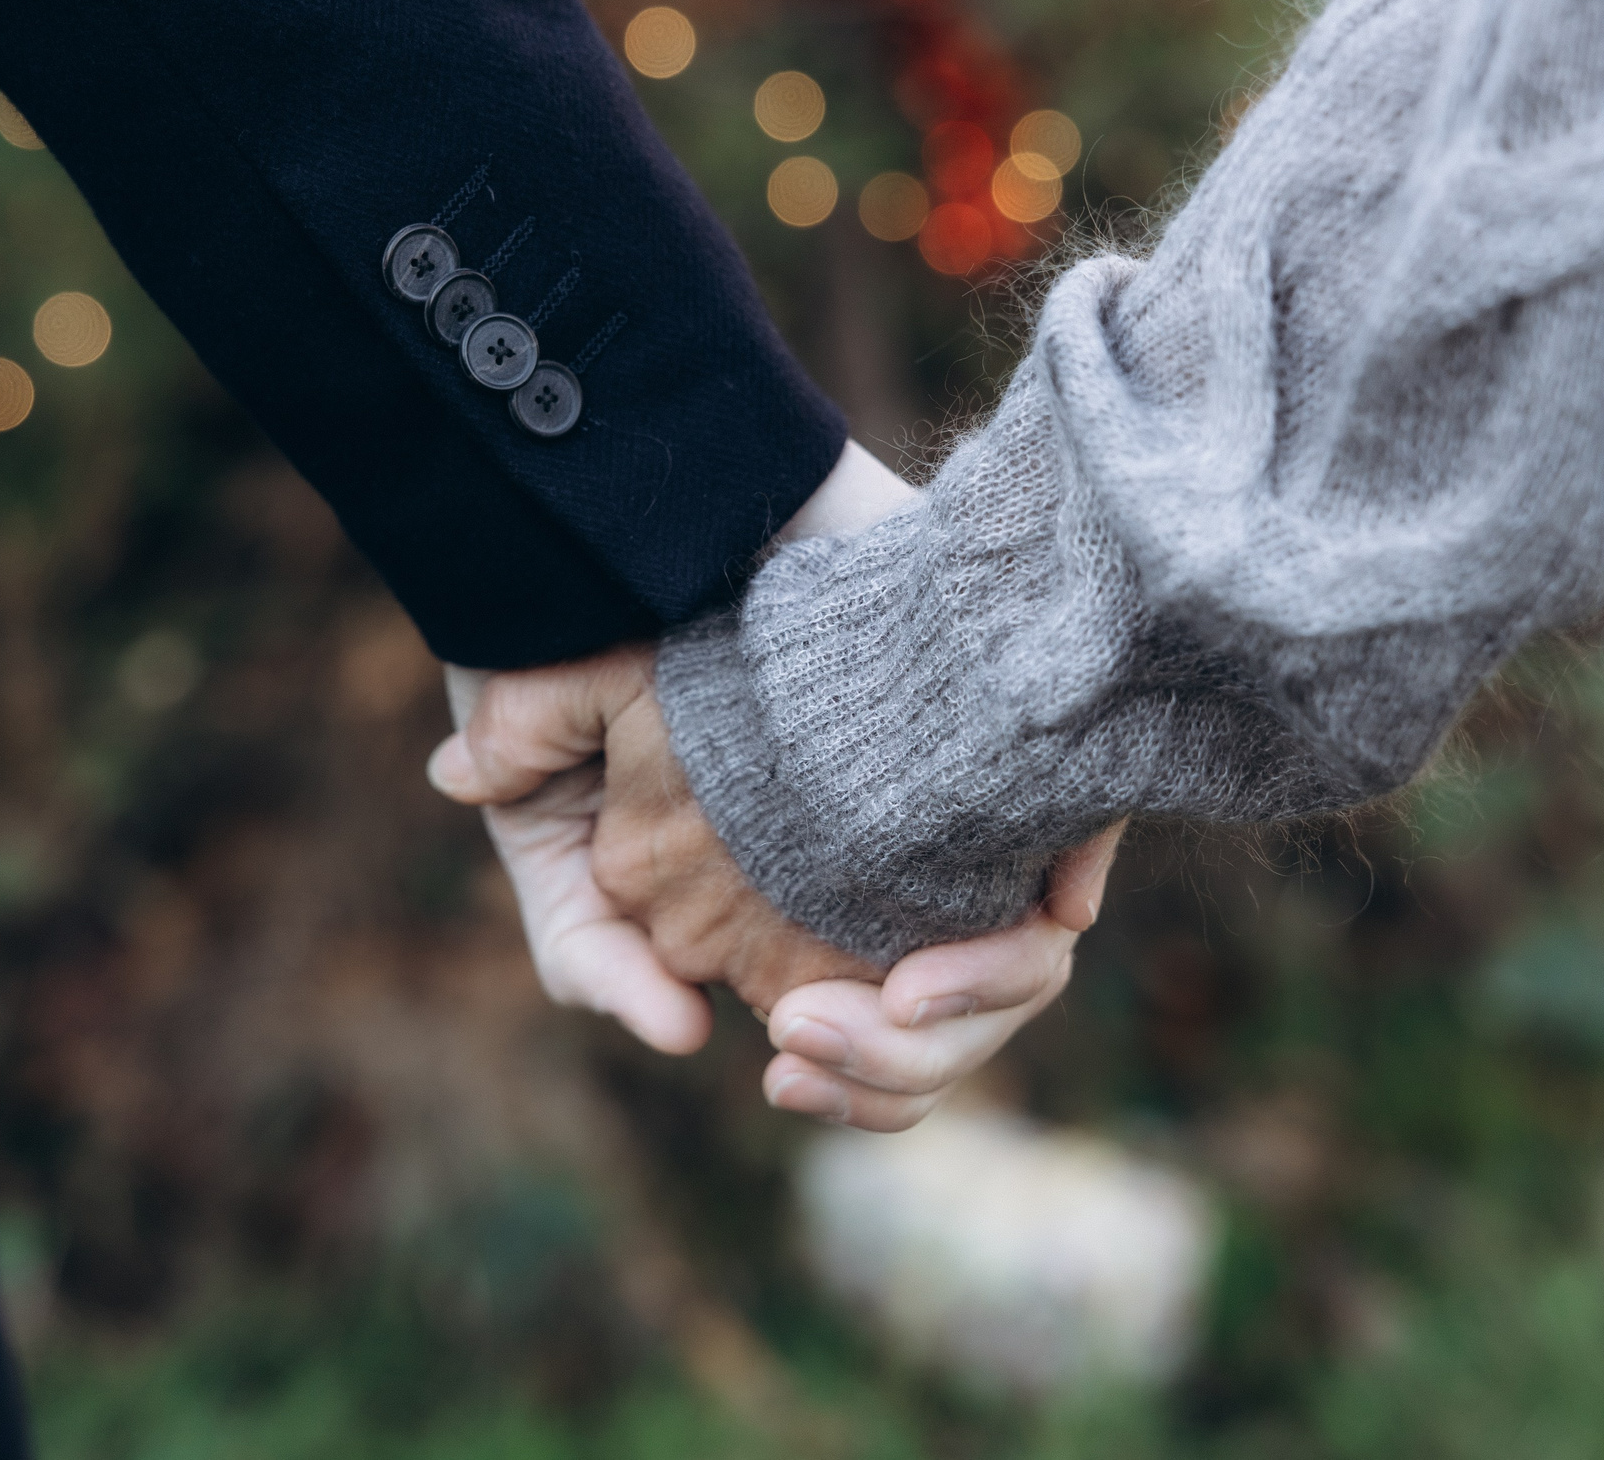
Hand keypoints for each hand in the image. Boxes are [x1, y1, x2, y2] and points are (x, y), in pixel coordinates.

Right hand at [430, 647, 1126, 1129]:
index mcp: (790, 910)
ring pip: (1009, 986)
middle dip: (891, 1072)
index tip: (784, 1069)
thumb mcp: (543, 823)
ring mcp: (944, 816)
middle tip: (803, 1045)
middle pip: (948, 1033)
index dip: (847, 1087)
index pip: (869, 1047)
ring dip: (949, 1028)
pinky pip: (1060, 895)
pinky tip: (948, 951)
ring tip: (880, 1007)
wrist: (641, 516)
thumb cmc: (585, 664)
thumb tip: (682, 1035)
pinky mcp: (1000, 756)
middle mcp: (882, 873)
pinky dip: (1015, 946)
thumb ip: (585, 948)